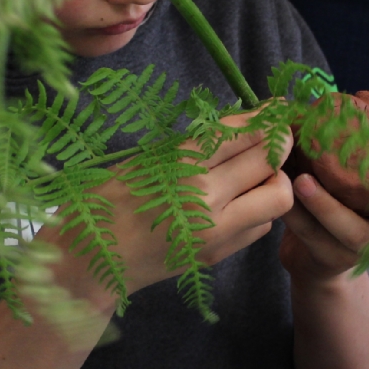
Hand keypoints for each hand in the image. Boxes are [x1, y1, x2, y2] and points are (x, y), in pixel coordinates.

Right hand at [42, 113, 295, 297]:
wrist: (91, 258)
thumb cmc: (109, 198)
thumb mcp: (149, 158)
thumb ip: (196, 146)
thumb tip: (244, 125)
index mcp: (180, 166)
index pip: (242, 134)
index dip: (267, 119)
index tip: (278, 109)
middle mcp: (204, 199)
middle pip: (269, 162)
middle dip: (277, 146)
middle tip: (273, 139)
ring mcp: (215, 232)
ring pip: (277, 198)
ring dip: (273, 181)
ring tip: (254, 175)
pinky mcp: (219, 254)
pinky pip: (260, 225)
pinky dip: (258, 209)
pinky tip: (239, 202)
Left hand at [280, 133, 368, 280]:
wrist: (310, 246)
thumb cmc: (340, 189)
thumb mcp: (358, 159)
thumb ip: (367, 136)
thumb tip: (361, 99)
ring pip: (361, 233)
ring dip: (331, 206)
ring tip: (304, 181)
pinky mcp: (338, 259)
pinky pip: (320, 240)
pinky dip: (300, 217)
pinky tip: (284, 196)